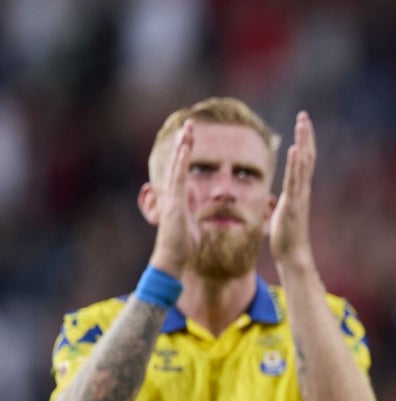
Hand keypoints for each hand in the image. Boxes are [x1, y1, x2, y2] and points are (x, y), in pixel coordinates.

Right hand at [148, 120, 194, 276]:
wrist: (174, 256)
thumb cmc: (185, 243)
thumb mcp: (195, 221)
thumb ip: (195, 207)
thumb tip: (199, 196)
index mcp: (179, 195)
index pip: (183, 169)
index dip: (186, 152)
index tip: (191, 137)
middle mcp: (173, 192)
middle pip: (178, 162)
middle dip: (184, 142)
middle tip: (190, 125)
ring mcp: (172, 195)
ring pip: (177, 165)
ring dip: (183, 146)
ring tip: (188, 129)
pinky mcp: (174, 200)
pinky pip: (178, 176)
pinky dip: (181, 161)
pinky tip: (185, 147)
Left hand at [270, 111, 315, 268]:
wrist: (292, 254)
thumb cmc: (285, 238)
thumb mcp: (277, 216)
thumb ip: (275, 205)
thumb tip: (270, 200)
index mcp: (297, 190)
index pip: (303, 162)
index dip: (303, 143)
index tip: (301, 125)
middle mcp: (302, 190)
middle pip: (307, 157)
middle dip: (306, 136)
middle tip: (304, 116)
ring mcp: (300, 196)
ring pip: (304, 164)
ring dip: (304, 143)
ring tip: (302, 124)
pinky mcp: (295, 204)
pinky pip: (296, 181)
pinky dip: (297, 165)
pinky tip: (296, 150)